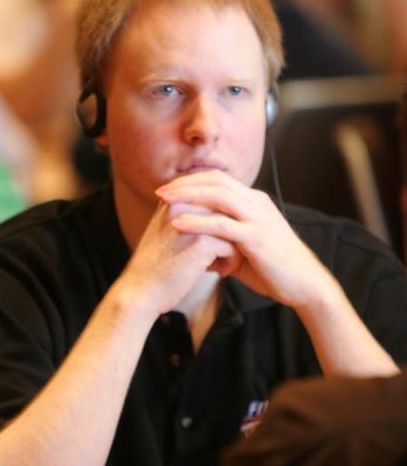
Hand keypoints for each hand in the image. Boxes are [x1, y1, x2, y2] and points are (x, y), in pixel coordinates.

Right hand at [119, 200, 237, 315]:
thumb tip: (220, 212)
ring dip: (234, 247)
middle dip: (230, 233)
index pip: (214, 199)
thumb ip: (189, 217)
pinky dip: (231, 261)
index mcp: (175, 198)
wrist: (140, 291)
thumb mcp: (168, 231)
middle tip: (225, 254)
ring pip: (233, 227)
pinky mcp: (201, 242)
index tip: (217, 243)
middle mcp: (182, 204)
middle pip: (226, 211)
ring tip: (223, 264)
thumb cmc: (157, 266)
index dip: (221, 223)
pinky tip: (220, 273)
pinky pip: (232, 246)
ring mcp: (192, 222)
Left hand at [156, 170, 334, 309]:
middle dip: (185, 184)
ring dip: (188, 196)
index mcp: (254, 202)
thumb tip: (201, 251)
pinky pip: (222, 225)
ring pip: (218, 196)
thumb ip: (224, 243)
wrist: (305, 284)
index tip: (169, 189)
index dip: (192, 182)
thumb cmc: (275, 269)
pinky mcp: (257, 237)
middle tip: (160, 191)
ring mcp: (258, 218)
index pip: (219, 181)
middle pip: (215, 181)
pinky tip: (177, 223)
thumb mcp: (246, 250)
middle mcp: (257, 204)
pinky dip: (198, 222)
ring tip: (163, 201)